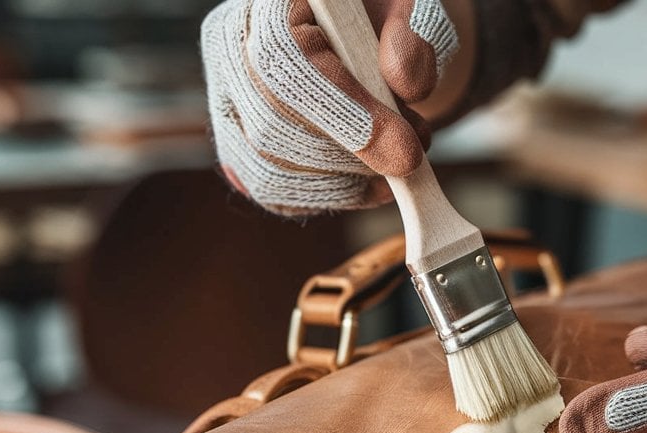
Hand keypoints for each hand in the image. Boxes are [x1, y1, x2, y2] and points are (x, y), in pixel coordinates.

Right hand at [201, 0, 458, 213]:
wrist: (367, 40)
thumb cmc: (386, 20)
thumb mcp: (413, 10)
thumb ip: (417, 35)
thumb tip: (405, 81)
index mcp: (268, 5)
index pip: (282, 61)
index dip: (344, 115)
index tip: (406, 151)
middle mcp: (232, 50)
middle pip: (269, 127)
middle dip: (351, 158)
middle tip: (412, 160)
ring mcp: (229, 104)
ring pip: (269, 171)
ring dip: (345, 184)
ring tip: (399, 164)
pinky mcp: (239, 148)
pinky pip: (274, 193)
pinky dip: (329, 198)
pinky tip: (370, 183)